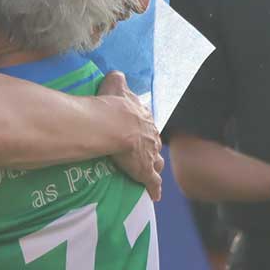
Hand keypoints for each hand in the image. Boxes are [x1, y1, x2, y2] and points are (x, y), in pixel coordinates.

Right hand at [98, 71, 164, 201]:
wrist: (115, 126)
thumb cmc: (113, 105)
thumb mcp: (115, 85)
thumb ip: (117, 79)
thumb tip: (117, 74)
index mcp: (144, 118)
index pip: (147, 124)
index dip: (142, 128)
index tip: (138, 131)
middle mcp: (152, 136)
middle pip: (154, 143)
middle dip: (151, 147)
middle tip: (143, 152)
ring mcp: (150, 155)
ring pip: (156, 162)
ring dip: (154, 166)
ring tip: (150, 171)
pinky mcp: (146, 171)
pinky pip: (152, 183)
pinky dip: (154, 189)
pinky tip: (154, 195)